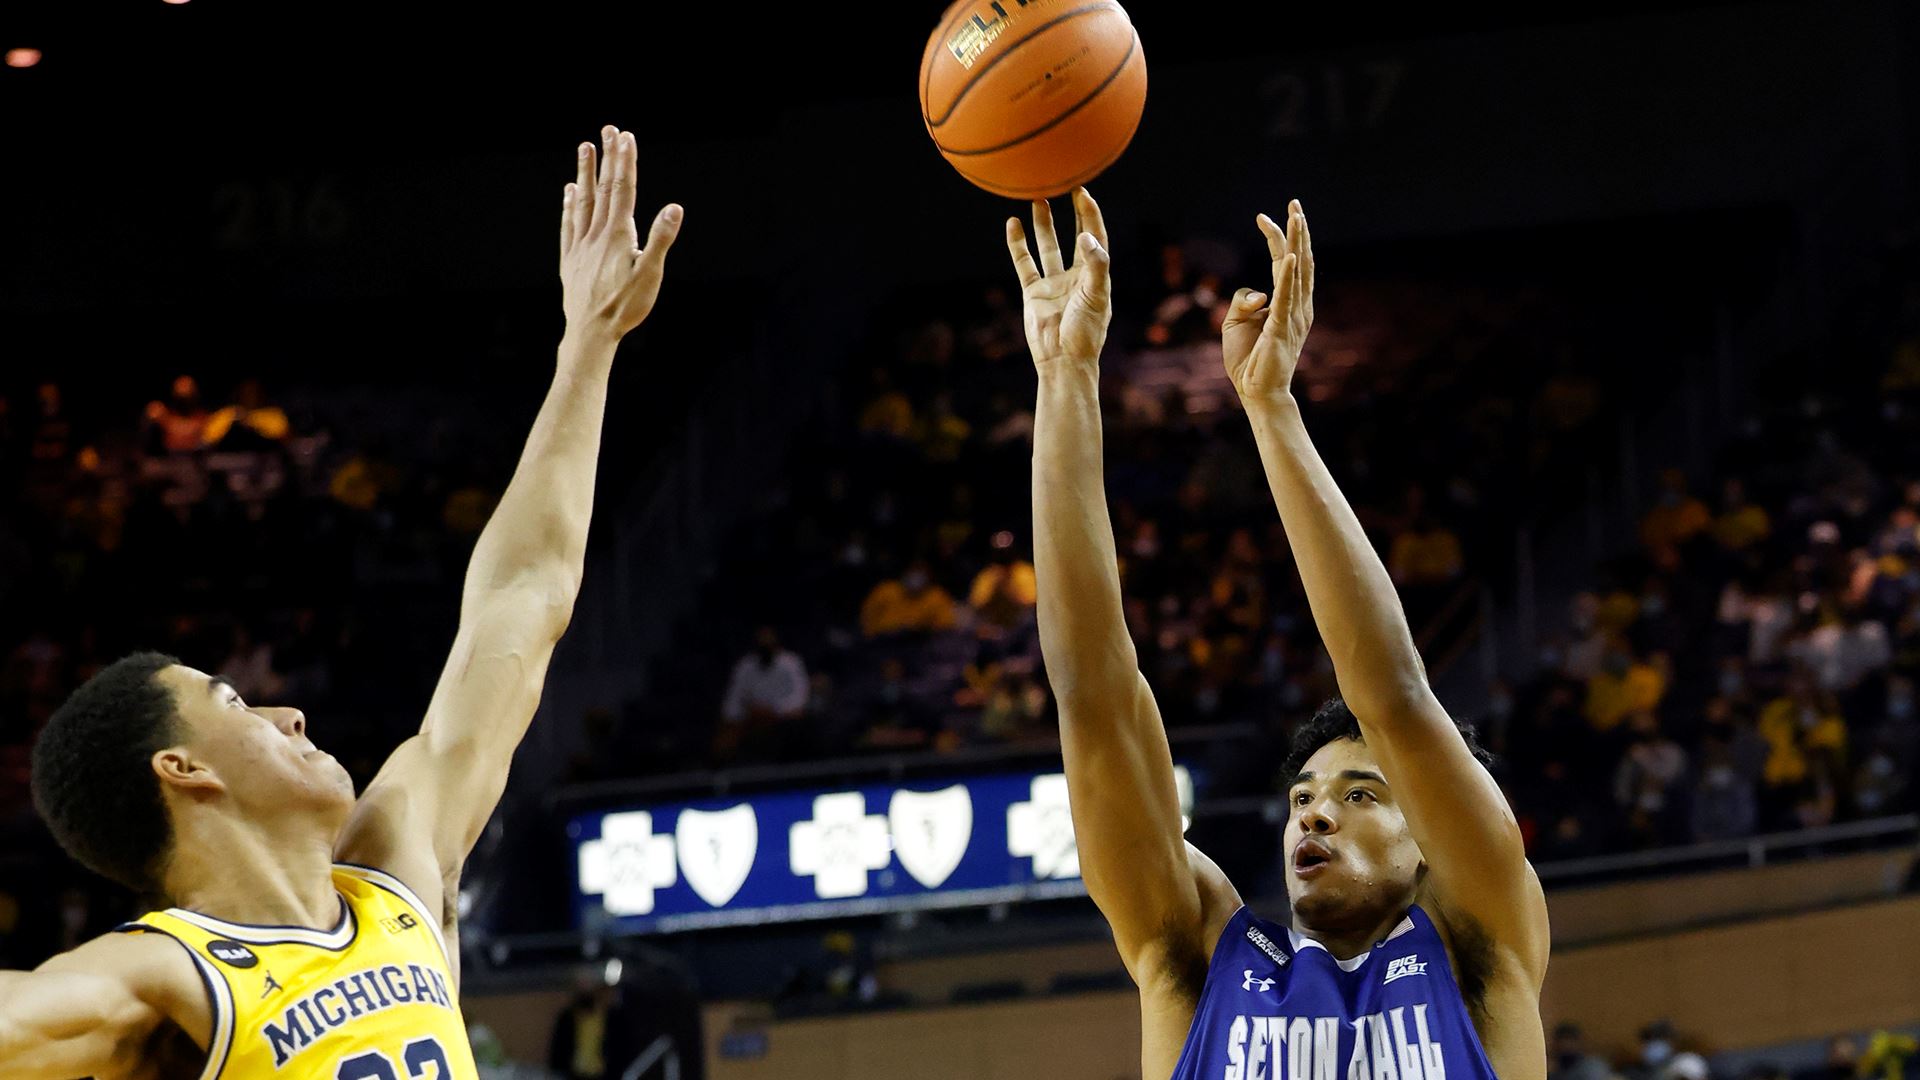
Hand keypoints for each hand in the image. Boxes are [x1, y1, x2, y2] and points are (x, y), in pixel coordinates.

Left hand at [560, 125, 682, 337]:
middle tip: (608, 130)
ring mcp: (581, 245)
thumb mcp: (650, 276)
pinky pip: (569, 224)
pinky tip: (570, 191)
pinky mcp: (570, 259)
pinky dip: (569, 204)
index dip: (625, 162)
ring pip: (583, 201)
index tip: (625, 137)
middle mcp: (598, 234)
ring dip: (585, 173)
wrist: (590, 332)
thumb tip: (674, 208)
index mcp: (619, 235)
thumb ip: (661, 239)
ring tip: (585, 148)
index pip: (624, 190)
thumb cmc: (625, 307)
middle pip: (604, 189)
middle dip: (608, 158)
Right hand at [1005, 188, 1111, 371]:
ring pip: (1047, 246)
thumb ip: (1095, 265)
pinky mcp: (1034, 292)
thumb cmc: (1085, 332)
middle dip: (1072, 213)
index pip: (1095, 237)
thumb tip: (1086, 236)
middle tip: (1065, 185)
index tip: (1082, 192)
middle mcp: (1076, 276)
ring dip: (1043, 224)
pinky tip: (1012, 224)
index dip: (1090, 214)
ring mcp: (1054, 283)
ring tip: (1038, 199)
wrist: (1062, 361)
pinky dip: (1018, 244)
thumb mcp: (1096, 296)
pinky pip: (1024, 263)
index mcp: (1096, 275)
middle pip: (1075, 236)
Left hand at [1222, 199, 1313, 406]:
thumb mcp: (1235, 322)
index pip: (1285, 263)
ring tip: (1297, 216)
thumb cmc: (1248, 358)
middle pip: (1299, 260)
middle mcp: (1298, 306)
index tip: (1262, 215)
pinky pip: (1287, 298)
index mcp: (1289, 303)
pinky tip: (1292, 257)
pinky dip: (1290, 277)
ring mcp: (1293, 316)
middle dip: (1297, 230)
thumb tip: (1257, 292)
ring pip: (1297, 272)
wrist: (1256, 391)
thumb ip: (1242, 300)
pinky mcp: (1282, 328)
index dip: (1277, 238)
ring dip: (1297, 242)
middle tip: (1294, 203)